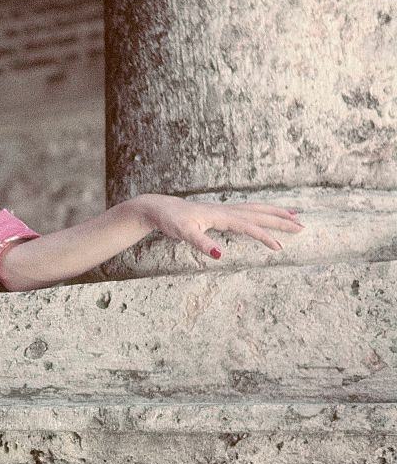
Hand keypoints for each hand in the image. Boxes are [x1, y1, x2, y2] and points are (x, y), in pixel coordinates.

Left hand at [133, 194, 303, 258]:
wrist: (160, 208)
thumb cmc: (171, 221)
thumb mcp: (184, 234)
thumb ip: (201, 243)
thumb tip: (219, 255)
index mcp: (221, 216)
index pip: (249, 227)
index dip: (265, 237)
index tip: (280, 247)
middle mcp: (226, 210)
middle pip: (259, 214)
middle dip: (281, 220)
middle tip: (302, 226)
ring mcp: (224, 209)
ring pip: (256, 209)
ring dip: (275, 212)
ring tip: (295, 215)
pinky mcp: (220, 211)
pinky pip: (247, 210)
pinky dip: (261, 211)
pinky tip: (266, 214)